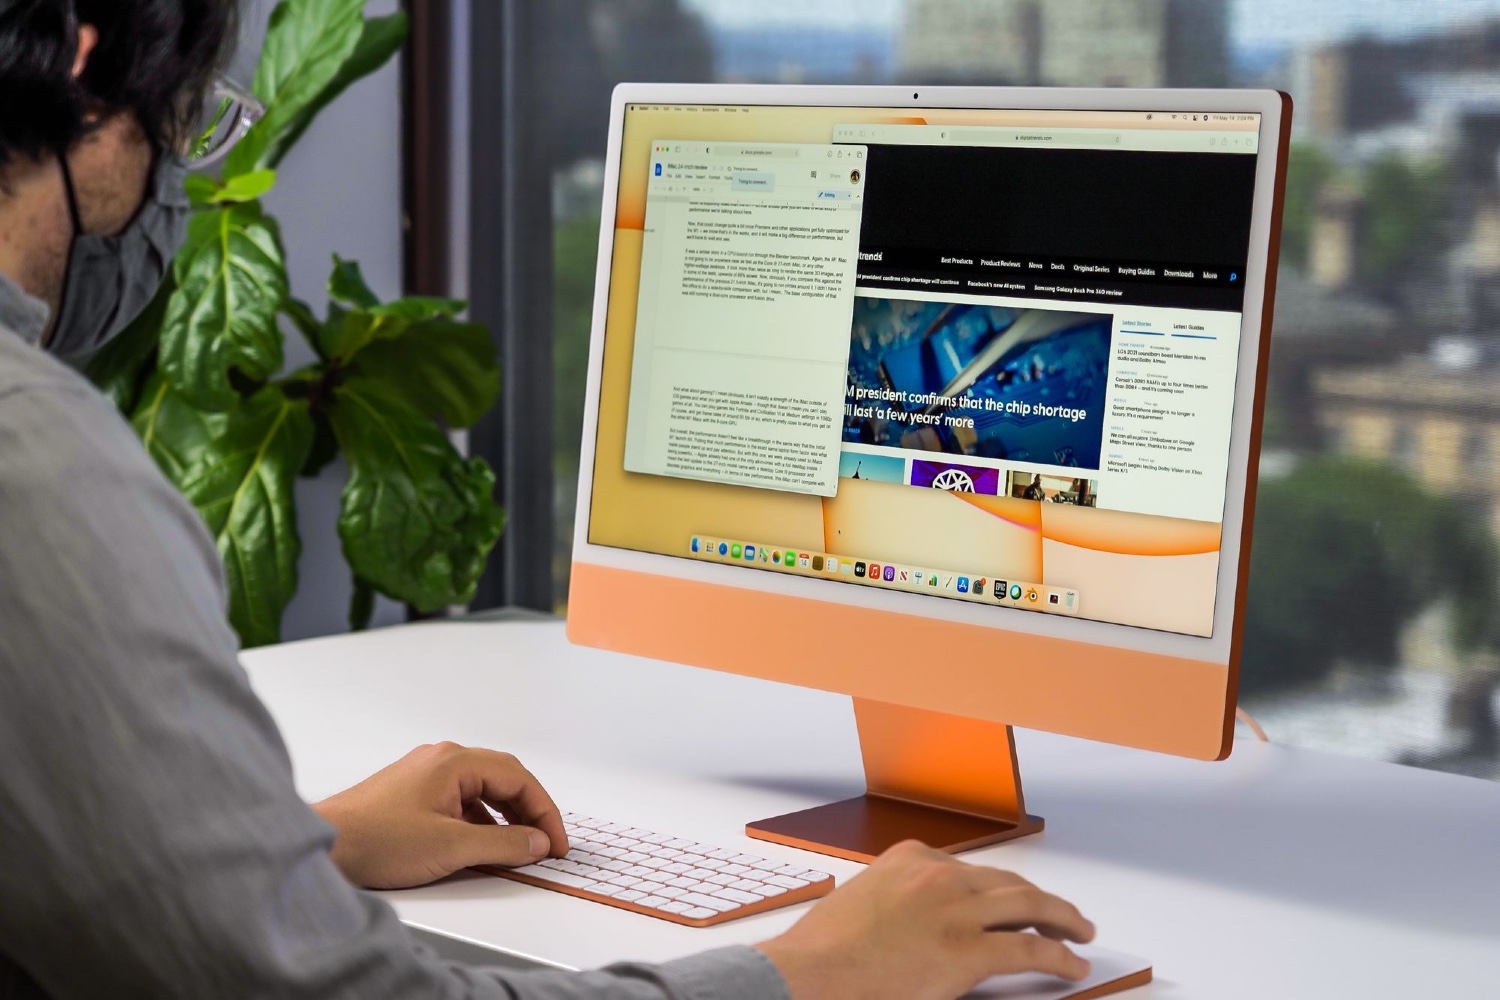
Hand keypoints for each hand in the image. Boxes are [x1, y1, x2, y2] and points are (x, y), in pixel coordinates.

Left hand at [312, 742, 568, 888]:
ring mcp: (425, 773)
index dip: (545, 812)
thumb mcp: (451, 847)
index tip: (556, 842)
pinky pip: (461, 799)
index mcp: (455, 761)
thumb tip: (537, 842)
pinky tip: (481, 844)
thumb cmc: (375, 840)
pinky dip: (480, 820)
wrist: (322, 846)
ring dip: (505, 817)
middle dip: (529, 811)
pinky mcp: (412, 792)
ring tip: (517, 847)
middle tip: (545, 843)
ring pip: (482, 790)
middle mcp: (442, 759)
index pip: (519, 778)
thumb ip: (503, 844)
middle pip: (503, 778)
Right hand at [756, 841, 1094, 999]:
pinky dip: (1059, 956)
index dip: (1000, 888)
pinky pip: (1029, 950)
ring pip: (1030, 907)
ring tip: (1080, 931)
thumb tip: (918, 921)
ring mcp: (956, 911)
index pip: (972, 870)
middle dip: (1041, 898)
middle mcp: (940, 876)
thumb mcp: (864, 900)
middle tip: (1062, 913)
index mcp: (911, 859)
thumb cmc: (825, 948)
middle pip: (1008, 883)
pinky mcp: (966, 952)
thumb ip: (898, 900)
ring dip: (1063, 918)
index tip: (1012, 898)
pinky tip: (1072, 964)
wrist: (811, 971)